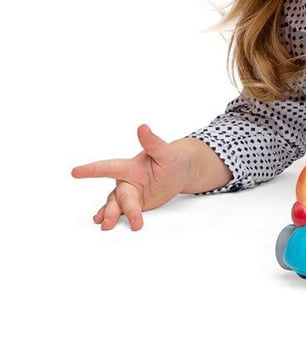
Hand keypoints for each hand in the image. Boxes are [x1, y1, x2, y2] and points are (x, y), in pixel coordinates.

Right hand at [71, 125, 229, 230]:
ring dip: (111, 215)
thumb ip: (153, 143)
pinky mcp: (136, 203)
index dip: (92, 169)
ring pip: (116, 204)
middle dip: (117, 208)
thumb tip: (142, 128)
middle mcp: (126, 180)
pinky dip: (114, 217)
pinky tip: (104, 222)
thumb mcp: (166, 151)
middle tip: (113, 220)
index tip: (75, 172)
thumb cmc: (174, 158)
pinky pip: (121, 211)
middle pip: (119, 195)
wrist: (183, 171)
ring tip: (107, 225)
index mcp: (131, 166)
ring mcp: (130, 192)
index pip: (109, 167)